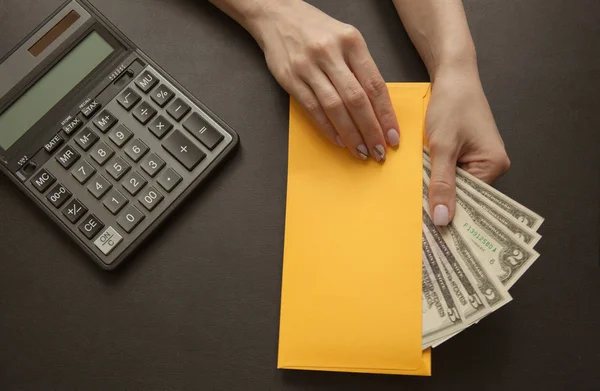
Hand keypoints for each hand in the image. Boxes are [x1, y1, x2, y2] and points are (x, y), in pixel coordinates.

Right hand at [248, 1, 399, 161]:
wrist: (278, 15)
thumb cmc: (316, 30)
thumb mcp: (346, 39)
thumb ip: (361, 68)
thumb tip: (378, 107)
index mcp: (351, 42)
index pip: (374, 85)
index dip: (386, 114)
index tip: (393, 135)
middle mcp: (330, 53)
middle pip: (356, 99)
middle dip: (370, 130)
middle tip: (379, 150)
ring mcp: (308, 66)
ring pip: (335, 107)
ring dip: (350, 134)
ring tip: (361, 150)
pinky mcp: (291, 78)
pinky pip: (312, 109)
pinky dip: (327, 128)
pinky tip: (338, 140)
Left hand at [426, 66, 509, 225]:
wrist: (452, 76)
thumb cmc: (452, 104)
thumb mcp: (442, 146)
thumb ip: (441, 184)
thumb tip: (442, 220)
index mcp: (493, 166)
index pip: (470, 203)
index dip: (449, 216)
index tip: (429, 236)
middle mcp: (491, 167)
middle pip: (462, 196)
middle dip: (441, 205)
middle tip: (417, 226)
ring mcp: (478, 161)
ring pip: (453, 186)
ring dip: (435, 190)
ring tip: (415, 207)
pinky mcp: (465, 155)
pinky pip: (449, 174)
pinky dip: (434, 178)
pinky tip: (419, 184)